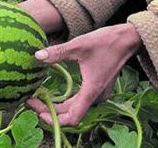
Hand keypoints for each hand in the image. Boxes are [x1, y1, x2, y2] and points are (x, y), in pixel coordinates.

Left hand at [26, 23, 140, 126]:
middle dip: (49, 110)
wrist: (126, 39)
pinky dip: (65, 101)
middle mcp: (95, 97)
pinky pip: (79, 101)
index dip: (53, 118)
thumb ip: (58, 52)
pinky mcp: (97, 88)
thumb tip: (38, 56)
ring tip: (38, 98)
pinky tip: (53, 93)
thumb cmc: (106, 42)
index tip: (37, 109)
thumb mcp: (79, 45)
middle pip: (70, 114)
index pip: (72, 117)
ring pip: (74, 108)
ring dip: (56, 106)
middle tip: (31, 100)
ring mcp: (98, 94)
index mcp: (91, 91)